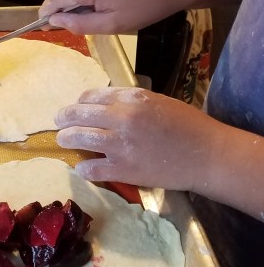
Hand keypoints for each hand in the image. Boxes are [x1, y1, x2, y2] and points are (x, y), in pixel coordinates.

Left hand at [55, 86, 218, 189]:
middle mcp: (122, 119)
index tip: (75, 107)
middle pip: (80, 115)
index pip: (92, 97)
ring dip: (67, 139)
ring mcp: (120, 145)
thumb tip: (102, 105)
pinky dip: (83, 168)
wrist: (207, 154)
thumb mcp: (157, 101)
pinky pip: (92, 168)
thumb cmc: (187, 125)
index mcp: (131, 99)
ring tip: (62, 140)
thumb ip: (129, 101)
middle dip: (64, 119)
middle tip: (58, 123)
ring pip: (80, 139)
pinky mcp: (124, 170)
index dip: (79, 102)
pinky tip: (81, 167)